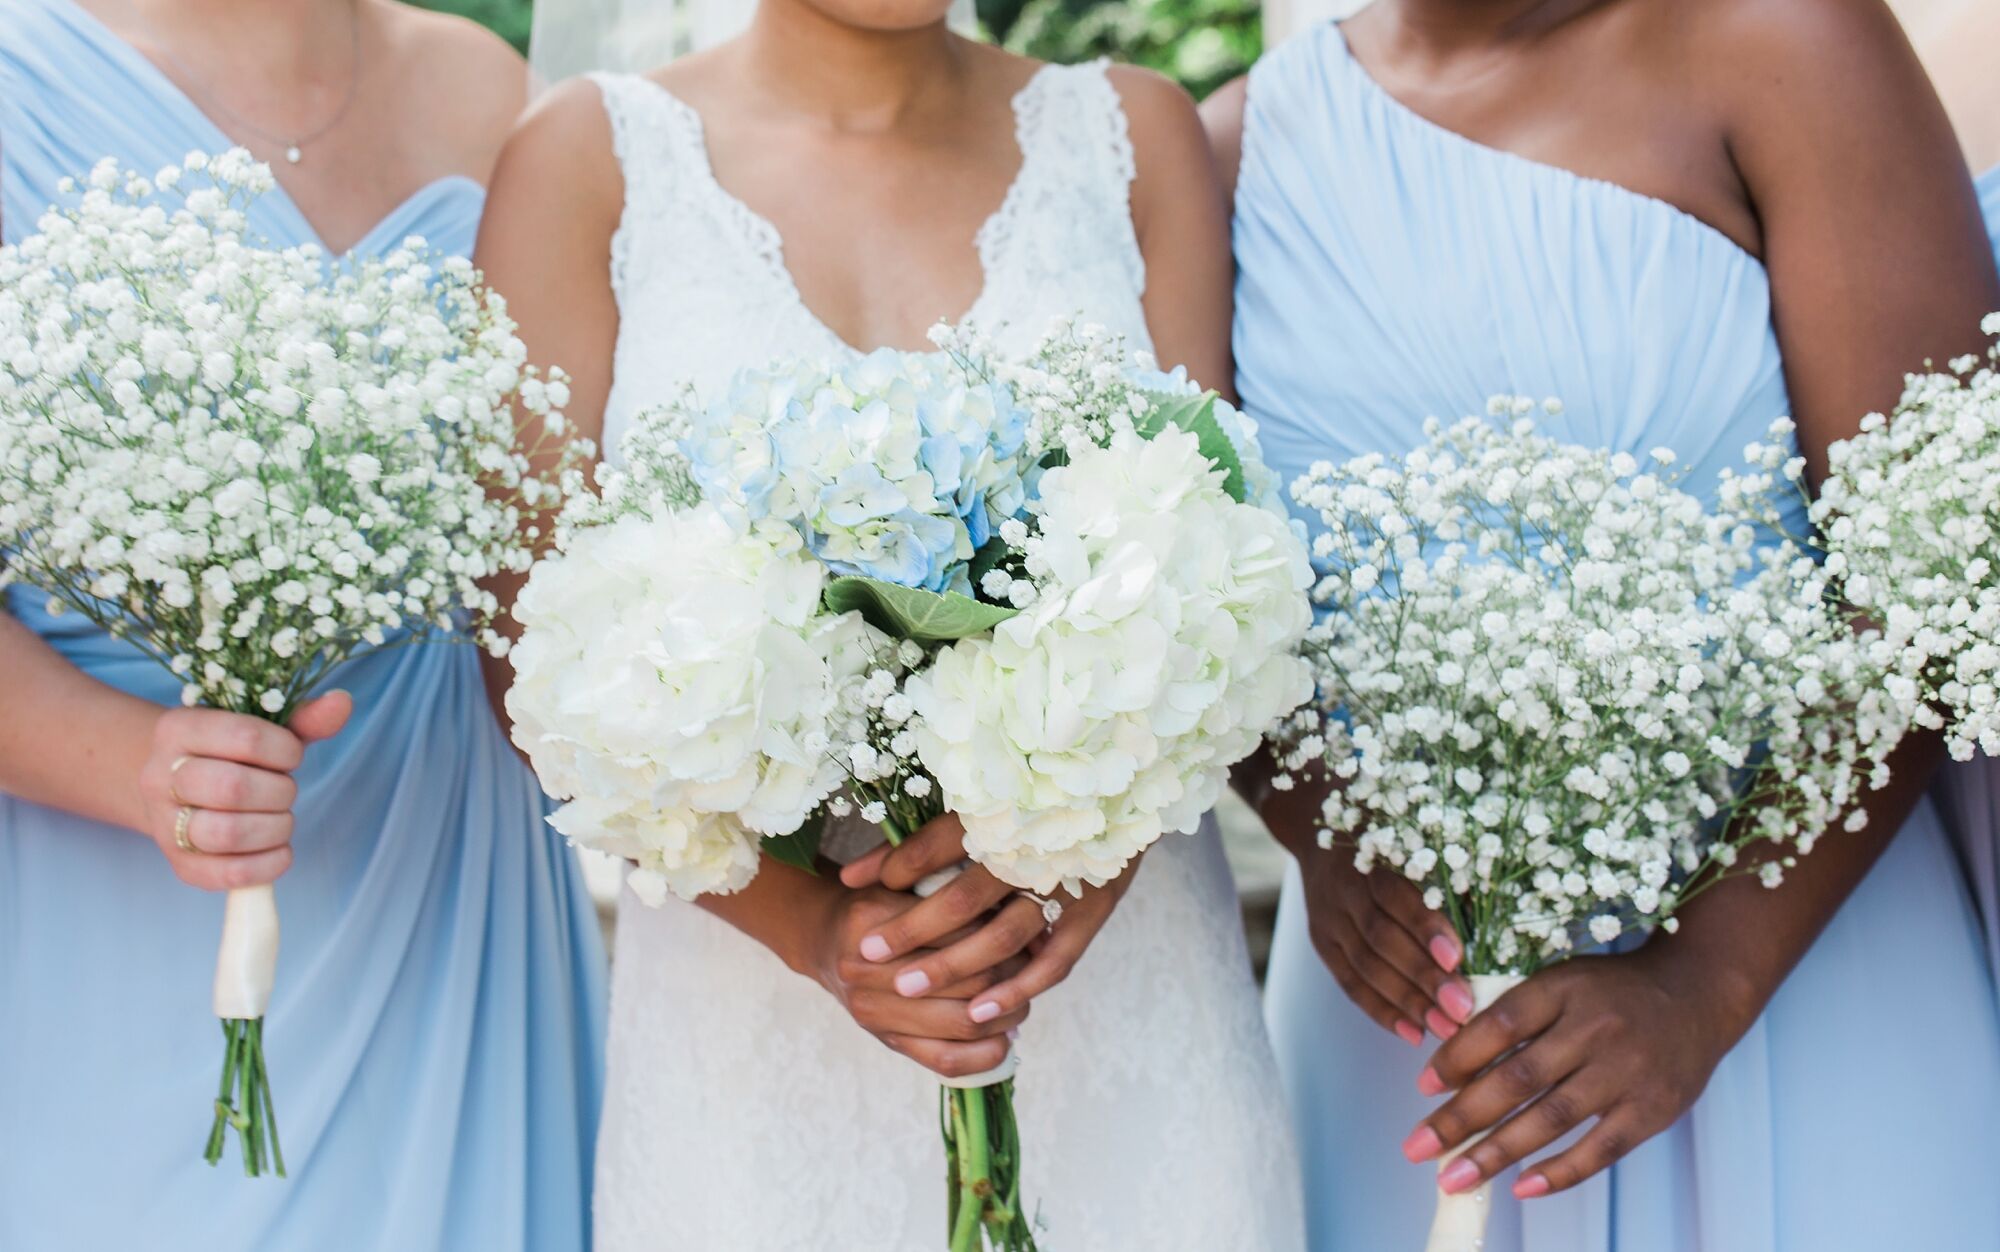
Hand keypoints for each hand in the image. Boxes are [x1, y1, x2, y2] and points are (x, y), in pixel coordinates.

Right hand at [134, 692, 352, 890]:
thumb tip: (342, 702)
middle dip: (279, 792)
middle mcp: (160, 775)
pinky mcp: (181, 864)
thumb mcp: (262, 727)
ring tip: (282, 818)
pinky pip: (228, 874)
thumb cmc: (232, 754)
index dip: (285, 750)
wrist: (179, 788)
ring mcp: (164, 823)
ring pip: (226, 833)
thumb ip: (303, 718)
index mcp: (179, 728)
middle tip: (286, 790)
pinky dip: (268, 865)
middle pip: (232, 788)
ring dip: (274, 828)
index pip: (245, 737)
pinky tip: (280, 849)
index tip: (292, 756)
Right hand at [807, 880, 1029, 1080]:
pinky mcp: (886, 1041)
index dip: (999, 930)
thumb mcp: (900, 881)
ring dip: (1004, 1014)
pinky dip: (985, 1054)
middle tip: (1031, 964)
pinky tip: (1005, 1038)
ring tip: (1022, 999)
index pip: (959, 930)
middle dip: (1010, 974)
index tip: (1022, 927)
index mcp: (872, 920)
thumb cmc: (878, 905)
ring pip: (962, 1021)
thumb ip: (943, 891)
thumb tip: (1014, 911)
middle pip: (966, 978)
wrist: (825, 941)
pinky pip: (946, 1060)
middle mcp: (866, 969)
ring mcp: (873, 1012)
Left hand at [841, 812, 1136, 1026]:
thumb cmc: (1035, 803)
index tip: (855, 889)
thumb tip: (848, 876)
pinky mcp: (1091, 913)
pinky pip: (1053, 961)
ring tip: (907, 987)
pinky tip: (979, 1011)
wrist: (1121, 797)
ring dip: (953, 964)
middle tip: (867, 951)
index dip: (899, 866)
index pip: (943, 841)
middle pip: (965, 896)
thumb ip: (913, 843)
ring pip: (1003, 935)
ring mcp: (1066, 885)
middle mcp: (1036, 849)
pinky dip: (1016, 988)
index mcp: (1008, 811)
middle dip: (913, 928)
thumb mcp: (980, 808)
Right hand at [1249, 763, 1473, 1043]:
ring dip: (1406, 1002)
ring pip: (1364, 967)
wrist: (1315, 823)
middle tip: (1462, 1010)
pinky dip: (1380, 1010)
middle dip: (1423, 978)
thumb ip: (1449, 865)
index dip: (1425, 928)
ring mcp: (1328, 919)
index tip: (1458, 958)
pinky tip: (1412, 1033)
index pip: (1395, 897)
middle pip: (1381, 940)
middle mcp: (1343, 889)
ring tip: (1445, 1030)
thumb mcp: (1413, 831)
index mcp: (1370, 856)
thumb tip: (1504, 902)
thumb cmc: (1388, 829)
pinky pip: (1349, 983)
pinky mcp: (1323, 943)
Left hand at [1403, 947, 1743, 1199]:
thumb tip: (1449, 1066)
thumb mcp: (1560, 982)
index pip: (1499, 1024)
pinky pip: (1599, 1149)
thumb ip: (1512, 1014)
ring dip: (1496, 1153)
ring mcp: (1626, 1071)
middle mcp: (1593, 1027)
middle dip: (1461, 1118)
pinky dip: (1559, 1172)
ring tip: (1454, 1178)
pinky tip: (1520, 1188)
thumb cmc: (1609, 992)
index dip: (1456, 1057)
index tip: (1422, 1089)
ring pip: (1551, 1119)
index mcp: (1562, 988)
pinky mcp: (1652, 1109)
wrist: (1696, 994)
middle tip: (1417, 1147)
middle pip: (1517, 1078)